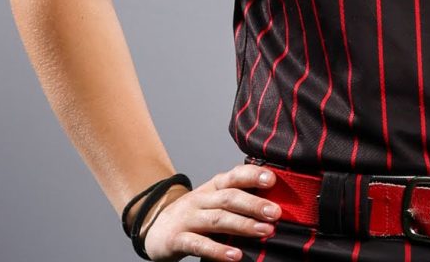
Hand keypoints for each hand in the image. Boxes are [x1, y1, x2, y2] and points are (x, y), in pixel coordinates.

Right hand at [140, 162, 282, 260]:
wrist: (153, 227)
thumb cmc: (194, 214)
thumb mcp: (212, 201)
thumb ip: (236, 199)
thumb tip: (272, 202)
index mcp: (212, 187)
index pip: (233, 176)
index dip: (252, 175)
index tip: (272, 179)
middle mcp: (200, 199)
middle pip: (229, 197)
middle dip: (254, 204)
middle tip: (276, 213)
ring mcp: (188, 218)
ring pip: (217, 219)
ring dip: (243, 225)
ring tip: (265, 231)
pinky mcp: (177, 239)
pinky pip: (199, 244)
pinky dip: (218, 250)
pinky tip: (236, 255)